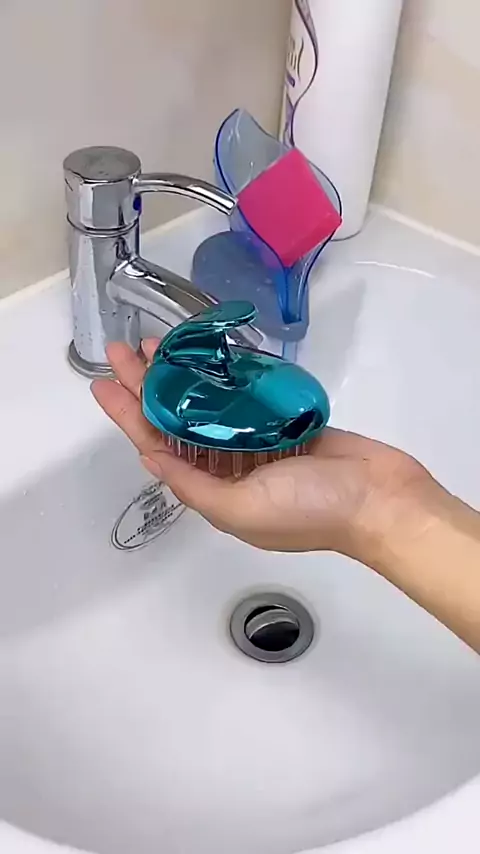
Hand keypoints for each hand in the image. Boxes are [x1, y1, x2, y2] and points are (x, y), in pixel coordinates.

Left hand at [91, 340, 430, 558]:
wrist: (381, 500)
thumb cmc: (310, 508)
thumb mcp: (240, 508)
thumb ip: (192, 484)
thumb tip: (150, 458)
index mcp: (215, 494)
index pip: (159, 449)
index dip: (129, 416)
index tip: (104, 384)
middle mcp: (231, 470)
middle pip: (178, 422)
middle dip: (149, 388)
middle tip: (126, 350)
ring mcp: (260, 445)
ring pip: (209, 406)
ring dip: (185, 378)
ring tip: (161, 345)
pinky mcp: (287, 424)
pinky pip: (247, 399)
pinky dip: (227, 379)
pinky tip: (211, 357)